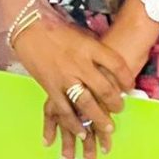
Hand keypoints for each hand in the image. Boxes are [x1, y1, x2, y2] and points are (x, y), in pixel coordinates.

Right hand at [13, 17, 133, 158]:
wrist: (28, 27)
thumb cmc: (57, 28)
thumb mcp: (81, 34)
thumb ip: (95, 51)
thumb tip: (109, 67)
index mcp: (89, 47)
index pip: (116, 64)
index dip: (126, 78)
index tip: (129, 85)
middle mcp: (79, 64)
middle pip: (104, 88)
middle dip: (115, 102)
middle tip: (119, 108)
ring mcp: (64, 77)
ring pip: (86, 103)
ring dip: (99, 118)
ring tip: (108, 127)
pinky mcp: (50, 87)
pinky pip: (65, 110)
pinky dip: (74, 123)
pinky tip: (82, 132)